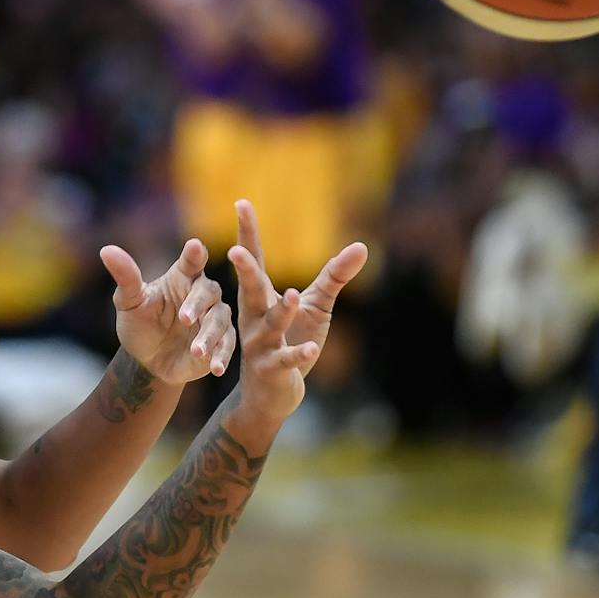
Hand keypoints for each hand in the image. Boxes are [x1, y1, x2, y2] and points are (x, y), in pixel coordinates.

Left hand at [102, 239, 235, 385]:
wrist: (147, 361)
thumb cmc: (139, 324)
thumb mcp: (128, 302)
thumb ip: (125, 277)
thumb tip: (106, 250)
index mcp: (182, 277)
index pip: (190, 261)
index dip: (194, 254)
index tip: (194, 246)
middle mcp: (202, 294)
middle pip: (208, 291)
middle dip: (197, 304)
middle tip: (184, 319)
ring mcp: (214, 317)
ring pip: (219, 319)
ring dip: (209, 335)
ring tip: (196, 351)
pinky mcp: (221, 341)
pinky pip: (227, 345)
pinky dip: (222, 355)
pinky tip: (216, 368)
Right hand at [229, 201, 366, 432]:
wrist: (270, 394)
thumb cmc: (290, 340)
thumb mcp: (317, 305)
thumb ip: (334, 276)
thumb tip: (363, 246)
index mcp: (260, 298)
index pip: (254, 261)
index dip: (248, 233)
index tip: (241, 203)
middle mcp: (255, 317)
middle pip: (249, 289)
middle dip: (244, 270)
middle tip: (236, 250)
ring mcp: (261, 344)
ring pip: (270, 325)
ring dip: (281, 312)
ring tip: (292, 295)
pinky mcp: (272, 368)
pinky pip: (287, 360)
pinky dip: (299, 354)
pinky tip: (312, 347)